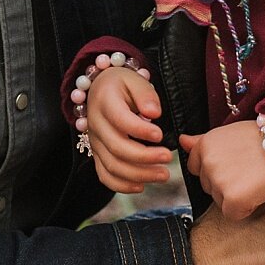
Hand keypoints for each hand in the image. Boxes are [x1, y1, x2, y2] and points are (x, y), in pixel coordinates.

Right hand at [80, 62, 173, 192]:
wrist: (101, 89)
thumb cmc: (122, 84)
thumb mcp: (135, 79)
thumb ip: (145, 94)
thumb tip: (154, 113)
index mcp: (105, 103)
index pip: (121, 120)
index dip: (140, 130)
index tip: (160, 135)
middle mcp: (96, 125)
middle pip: (117, 148)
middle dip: (145, 157)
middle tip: (168, 158)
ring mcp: (95, 143)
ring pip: (112, 166)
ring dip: (138, 174)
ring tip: (164, 174)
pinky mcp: (97, 155)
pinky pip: (105, 175)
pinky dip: (121, 185)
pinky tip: (141, 186)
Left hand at [180, 116, 264, 220]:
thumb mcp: (230, 133)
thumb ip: (202, 141)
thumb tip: (181, 141)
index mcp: (204, 145)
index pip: (196, 168)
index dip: (218, 168)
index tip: (236, 162)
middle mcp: (207, 162)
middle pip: (208, 186)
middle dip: (226, 183)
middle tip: (249, 169)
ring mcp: (219, 181)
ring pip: (220, 201)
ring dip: (236, 195)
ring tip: (256, 177)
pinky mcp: (232, 199)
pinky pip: (233, 214)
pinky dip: (247, 208)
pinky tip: (259, 190)